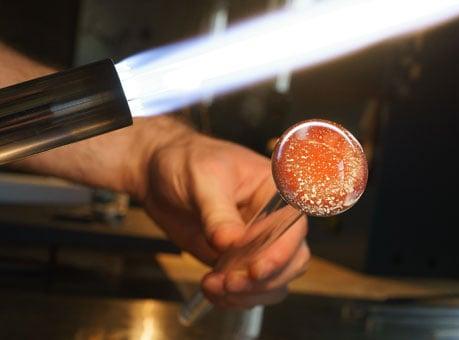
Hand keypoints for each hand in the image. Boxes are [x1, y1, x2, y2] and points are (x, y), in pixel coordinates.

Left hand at [137, 118, 309, 308]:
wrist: (158, 173)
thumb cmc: (186, 161)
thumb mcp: (203, 179)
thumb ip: (218, 213)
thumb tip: (231, 244)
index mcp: (274, 190)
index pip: (292, 226)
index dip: (280, 252)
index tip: (255, 269)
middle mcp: (272, 218)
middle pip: (291, 259)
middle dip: (263, 279)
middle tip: (229, 284)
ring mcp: (256, 241)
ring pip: (274, 280)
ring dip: (248, 293)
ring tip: (214, 287)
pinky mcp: (237, 259)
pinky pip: (249, 287)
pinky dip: (235, 297)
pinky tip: (213, 291)